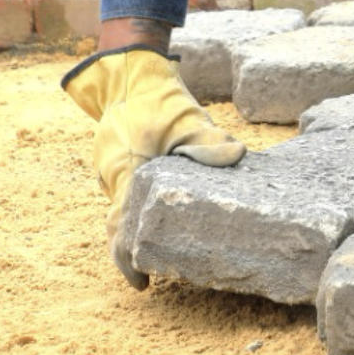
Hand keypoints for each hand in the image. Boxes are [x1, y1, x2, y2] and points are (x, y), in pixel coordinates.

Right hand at [62, 46, 245, 287]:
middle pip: (118, 227)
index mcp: (127, 174)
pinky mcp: (120, 160)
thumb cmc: (158, 98)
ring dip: (134, 231)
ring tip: (155, 254)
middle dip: (131, 253)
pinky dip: (136, 209)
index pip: (121, 230)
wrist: (130, 70)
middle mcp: (114, 177)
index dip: (127, 261)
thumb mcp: (187, 118)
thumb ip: (209, 140)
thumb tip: (240, 154)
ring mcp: (113, 169)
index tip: (140, 283)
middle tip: (149, 276)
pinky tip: (156, 215)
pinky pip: (124, 192)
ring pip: (121, 210)